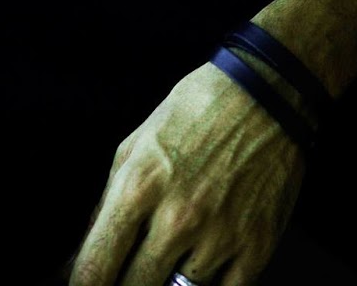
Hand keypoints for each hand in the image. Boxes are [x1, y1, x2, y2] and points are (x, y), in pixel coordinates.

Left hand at [66, 61, 306, 285]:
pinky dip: (212, 284)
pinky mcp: (256, 245)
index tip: (91, 284)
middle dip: (128, 281)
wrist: (268, 90)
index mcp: (139, 187)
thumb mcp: (137, 141)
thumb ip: (108, 200)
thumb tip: (88, 249)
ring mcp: (220, 236)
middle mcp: (177, 218)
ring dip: (174, 278)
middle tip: (136, 265)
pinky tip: (206, 264)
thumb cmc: (198, 109)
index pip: (95, 269)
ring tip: (179, 251)